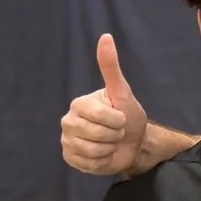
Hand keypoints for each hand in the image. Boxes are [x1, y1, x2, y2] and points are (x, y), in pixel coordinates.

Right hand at [60, 34, 147, 174]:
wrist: (133, 143)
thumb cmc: (128, 116)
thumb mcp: (122, 92)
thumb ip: (111, 67)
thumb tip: (106, 37)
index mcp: (79, 104)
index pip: (100, 116)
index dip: (118, 120)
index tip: (120, 118)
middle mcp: (68, 121)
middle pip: (95, 134)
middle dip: (114, 135)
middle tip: (116, 132)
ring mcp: (67, 141)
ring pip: (92, 150)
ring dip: (109, 149)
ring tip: (110, 142)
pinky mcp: (71, 158)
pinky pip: (87, 164)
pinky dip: (101, 162)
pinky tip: (103, 155)